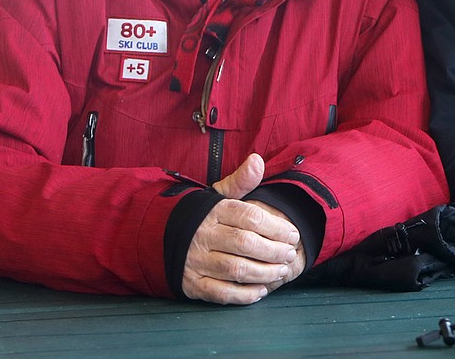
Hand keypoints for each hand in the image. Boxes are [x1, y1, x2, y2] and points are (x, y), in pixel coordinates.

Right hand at [181, 153, 303, 304]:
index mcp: (214, 211)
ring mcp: (196, 260)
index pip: (250, 217)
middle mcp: (204, 235)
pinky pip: (220, 293)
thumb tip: (257, 160)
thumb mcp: (219, 195)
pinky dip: (243, 295)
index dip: (276, 227)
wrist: (161, 236)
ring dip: (263, 273)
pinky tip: (261, 291)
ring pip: (236, 270)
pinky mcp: (192, 283)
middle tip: (289, 255)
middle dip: (273, 251)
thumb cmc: (203, 216)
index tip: (293, 235)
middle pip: (246, 244)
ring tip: (281, 271)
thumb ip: (241, 181)